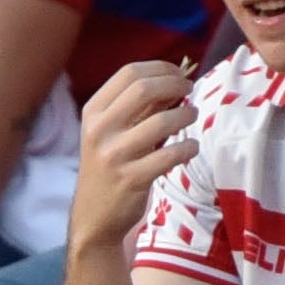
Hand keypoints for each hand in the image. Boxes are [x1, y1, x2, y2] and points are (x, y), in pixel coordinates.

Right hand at [65, 56, 193, 277]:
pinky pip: (171, 155)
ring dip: (186, 115)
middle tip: (190, 90)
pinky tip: (190, 148)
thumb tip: (175, 81)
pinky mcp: (132, 179)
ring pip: (162, 121)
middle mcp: (100, 130)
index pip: (129, 73)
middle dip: (175, 84)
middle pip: (144, 89)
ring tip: (192, 117)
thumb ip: (138, 108)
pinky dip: (188, 147)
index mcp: (93, 112)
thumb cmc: (109, 167)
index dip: (161, 68)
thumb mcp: (112, 133)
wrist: (93, 217)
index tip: (179, 73)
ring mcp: (114, 155)